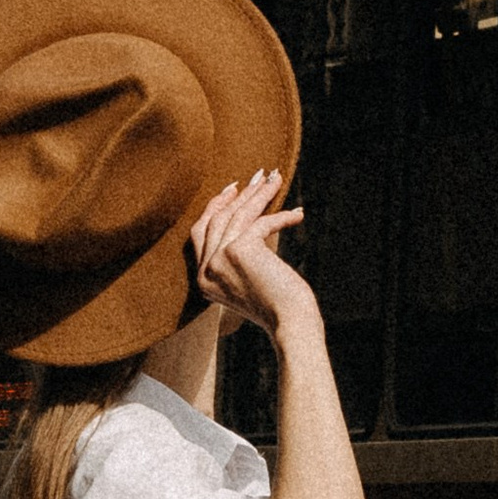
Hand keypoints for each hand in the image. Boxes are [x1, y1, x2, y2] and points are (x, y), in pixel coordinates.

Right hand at [186, 170, 316, 344]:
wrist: (290, 323)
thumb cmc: (276, 304)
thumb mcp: (247, 277)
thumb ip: (238, 251)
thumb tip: (250, 212)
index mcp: (201, 279)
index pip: (200, 232)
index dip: (215, 207)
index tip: (233, 189)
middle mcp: (205, 270)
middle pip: (218, 219)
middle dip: (240, 194)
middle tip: (258, 176)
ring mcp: (218, 260)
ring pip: (238, 215)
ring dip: (259, 195)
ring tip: (276, 179)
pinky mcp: (239, 251)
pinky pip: (261, 223)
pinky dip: (281, 216)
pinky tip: (297, 214)